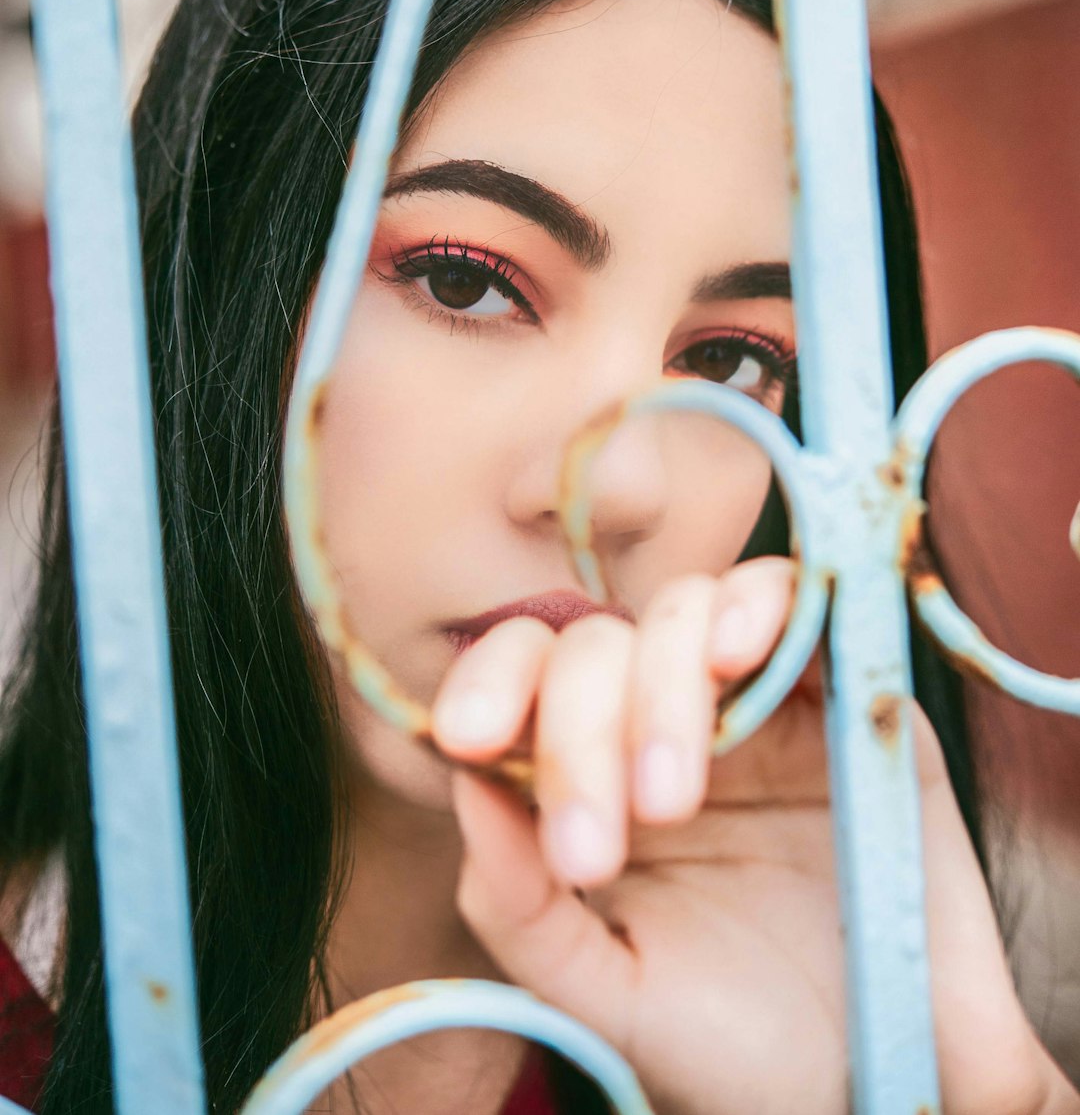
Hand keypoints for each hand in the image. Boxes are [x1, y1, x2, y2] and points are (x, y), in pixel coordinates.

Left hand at [431, 558, 1078, 1114]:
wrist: (866, 1082)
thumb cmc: (725, 1040)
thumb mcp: (605, 993)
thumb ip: (519, 904)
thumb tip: (463, 784)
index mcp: (592, 773)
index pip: (524, 678)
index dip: (490, 686)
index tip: (469, 742)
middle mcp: (666, 718)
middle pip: (595, 645)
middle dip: (578, 733)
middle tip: (594, 852)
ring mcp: (758, 699)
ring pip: (684, 611)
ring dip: (660, 684)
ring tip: (667, 797)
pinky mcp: (849, 694)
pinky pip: (798, 602)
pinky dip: (758, 606)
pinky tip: (735, 656)